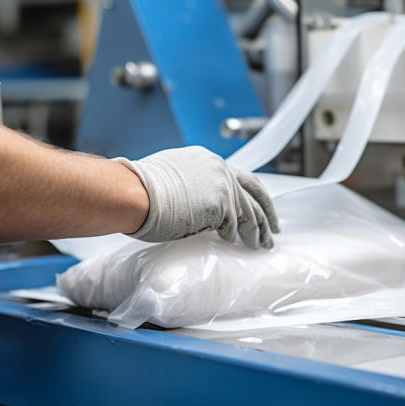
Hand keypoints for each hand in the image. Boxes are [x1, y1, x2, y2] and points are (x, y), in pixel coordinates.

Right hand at [115, 146, 279, 248]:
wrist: (131, 193)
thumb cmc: (137, 190)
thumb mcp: (170, 179)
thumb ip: (190, 186)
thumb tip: (194, 204)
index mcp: (206, 160)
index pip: (239, 177)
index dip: (251, 193)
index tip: (258, 205)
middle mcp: (218, 169)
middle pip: (254, 191)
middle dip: (266, 212)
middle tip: (273, 228)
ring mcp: (221, 186)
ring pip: (249, 212)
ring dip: (258, 231)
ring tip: (262, 245)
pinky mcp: (220, 205)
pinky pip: (235, 226)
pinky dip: (239, 238)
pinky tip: (241, 246)